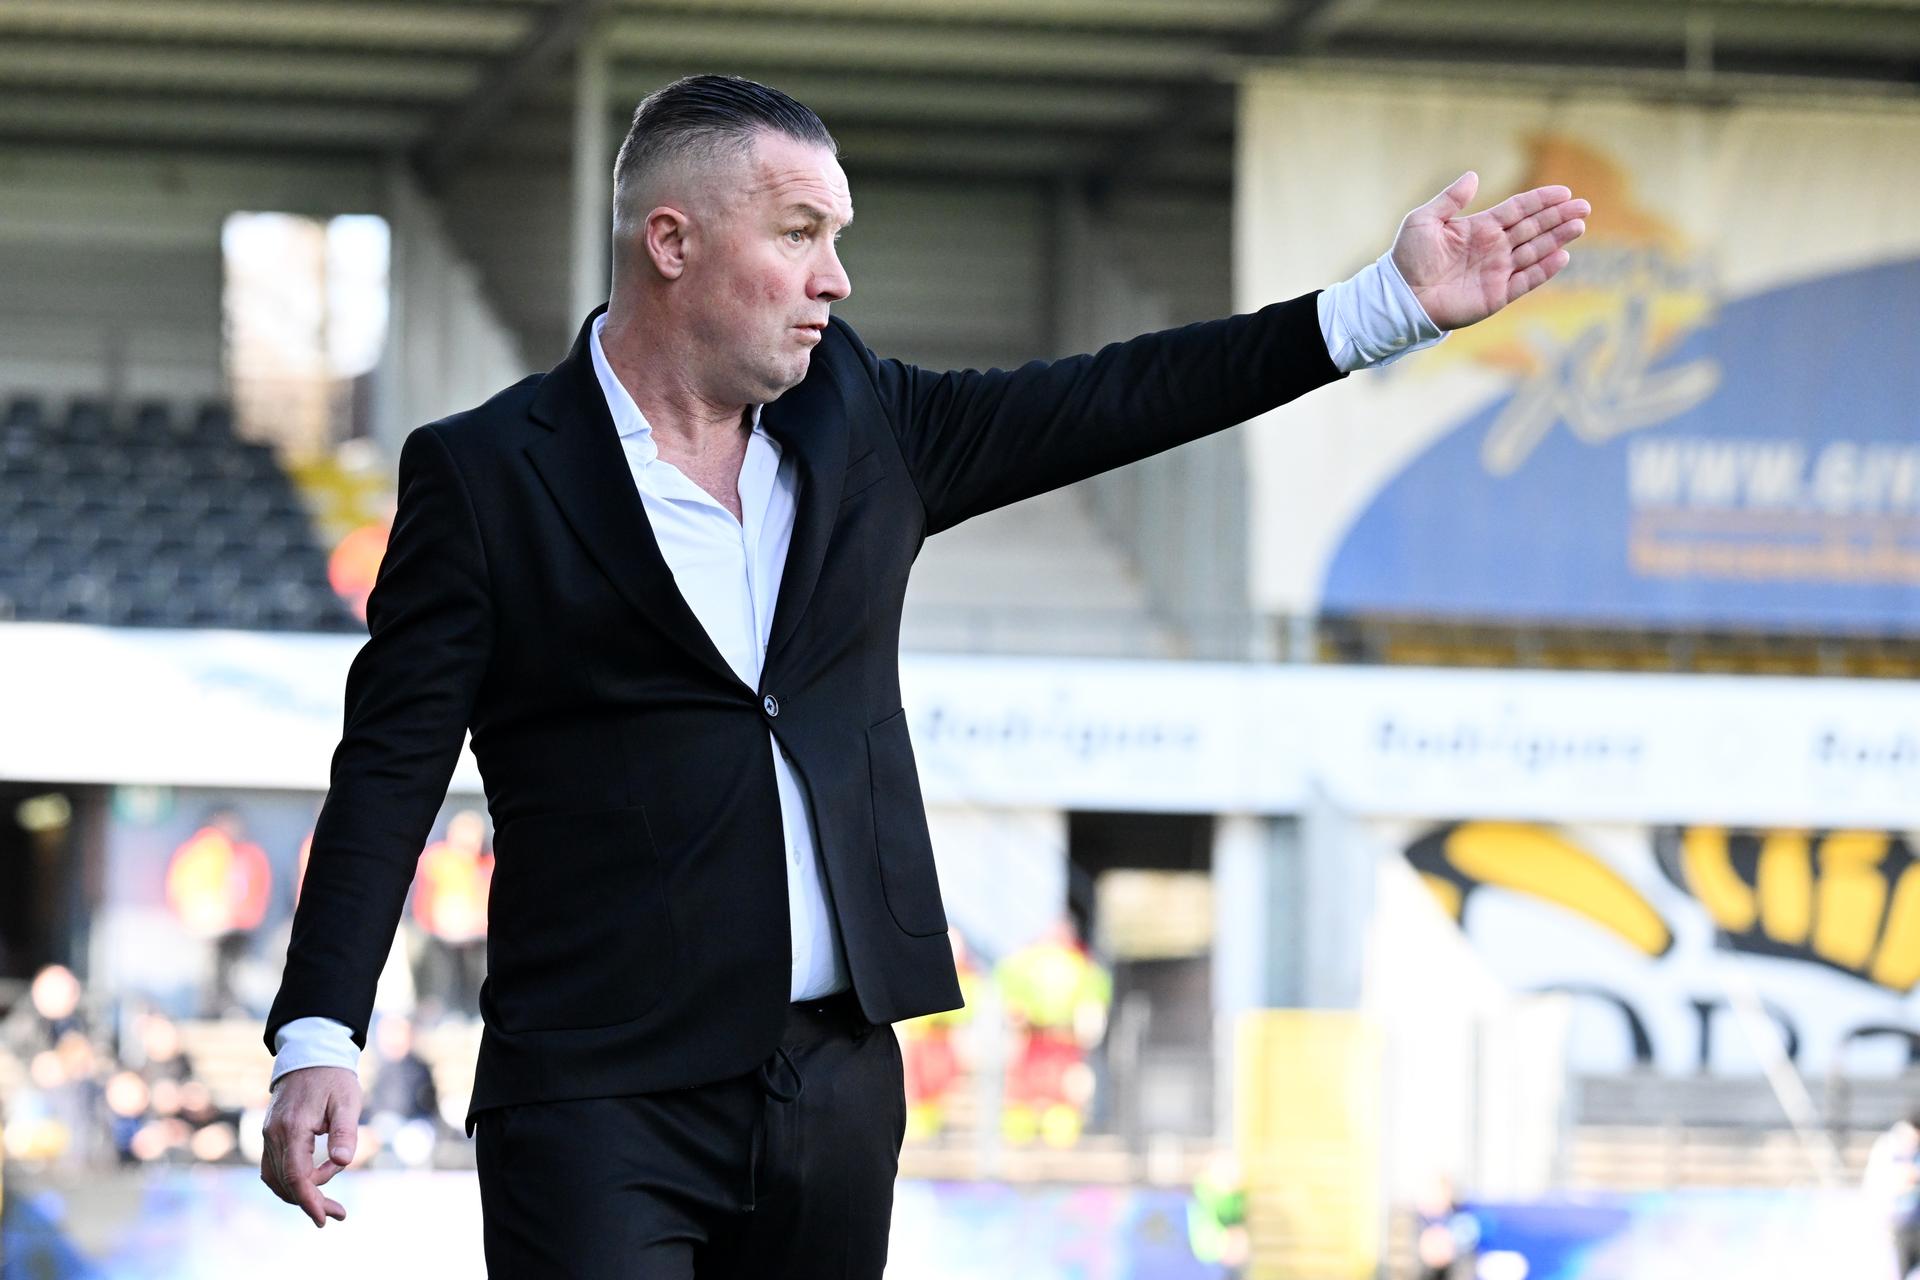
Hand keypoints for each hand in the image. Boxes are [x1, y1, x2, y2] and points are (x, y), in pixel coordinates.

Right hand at [260, 1065, 361, 1227]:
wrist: (311, 1054)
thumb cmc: (334, 1078)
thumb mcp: (347, 1101)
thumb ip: (345, 1132)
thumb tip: (344, 1162)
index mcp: (293, 1127)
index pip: (296, 1176)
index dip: (309, 1200)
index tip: (323, 1219)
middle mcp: (273, 1135)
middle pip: (285, 1182)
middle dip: (311, 1201)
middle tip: (338, 1213)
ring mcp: (268, 1135)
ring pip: (276, 1178)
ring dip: (299, 1194)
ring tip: (329, 1203)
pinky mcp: (270, 1134)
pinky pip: (274, 1167)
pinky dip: (290, 1181)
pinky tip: (313, 1183)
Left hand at [1390, 171, 1588, 330]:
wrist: (1400, 296)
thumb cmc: (1407, 258)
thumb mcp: (1423, 220)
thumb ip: (1450, 199)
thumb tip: (1474, 175)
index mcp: (1479, 228)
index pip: (1518, 210)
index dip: (1541, 200)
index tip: (1564, 192)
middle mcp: (1493, 248)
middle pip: (1533, 228)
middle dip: (1559, 217)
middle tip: (1584, 207)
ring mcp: (1497, 271)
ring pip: (1535, 251)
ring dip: (1558, 238)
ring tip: (1579, 225)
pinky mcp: (1496, 294)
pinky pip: (1526, 280)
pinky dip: (1544, 269)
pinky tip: (1562, 255)